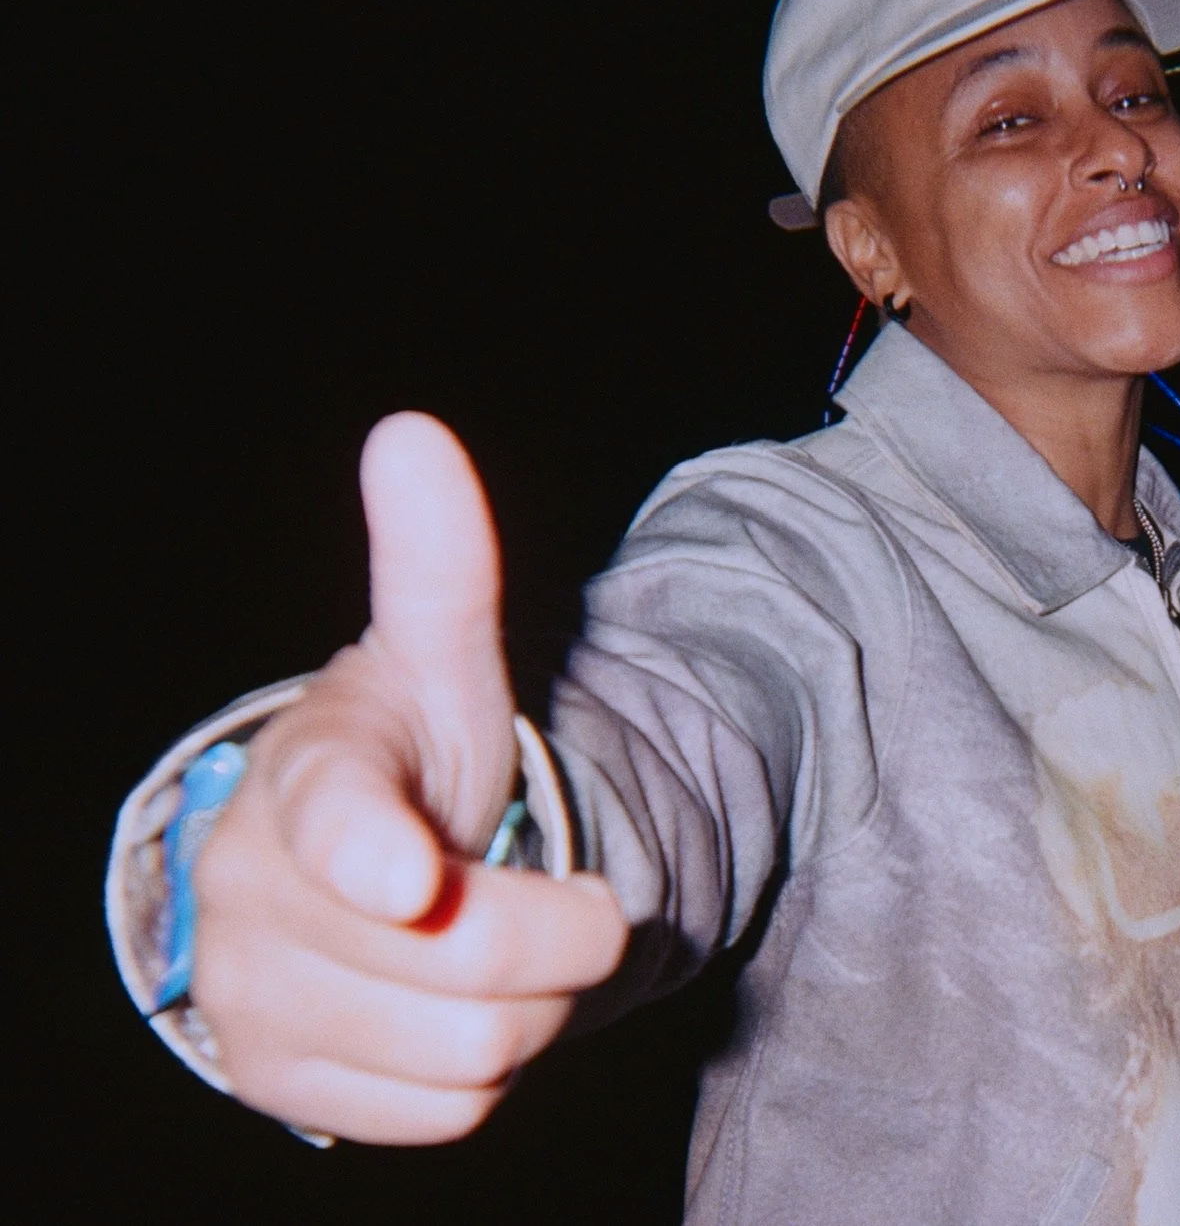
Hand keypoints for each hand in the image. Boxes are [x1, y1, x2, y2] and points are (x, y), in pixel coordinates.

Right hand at [190, 413, 626, 1143]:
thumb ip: (437, 565)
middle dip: (557, 941)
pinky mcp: (280, 1086)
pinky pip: (448, 1115)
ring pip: (472, 1057)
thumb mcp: (437, 664)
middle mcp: (251, 898)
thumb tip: (413, 433)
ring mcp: (253, 1003)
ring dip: (527, 1010)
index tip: (408, 877)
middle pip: (475, 973)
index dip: (372, 849)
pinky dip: (482, 1073)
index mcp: (306, 780)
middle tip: (550, 898)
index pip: (330, 817)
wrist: (353, 878)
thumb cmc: (409, 761)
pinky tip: (451, 1009)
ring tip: (494, 953)